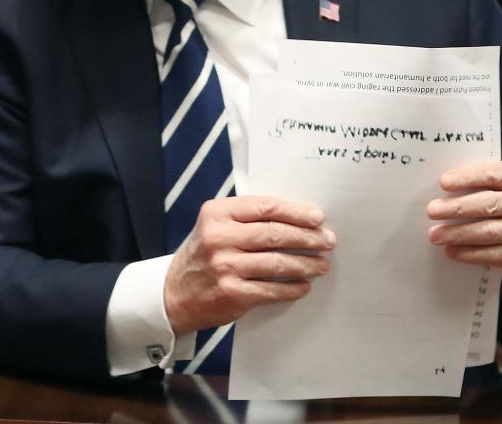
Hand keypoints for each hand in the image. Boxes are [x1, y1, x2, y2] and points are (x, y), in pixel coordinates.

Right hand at [164, 196, 335, 334]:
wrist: (174, 294)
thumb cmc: (205, 254)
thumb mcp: (216, 226)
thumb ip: (248, 218)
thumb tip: (298, 219)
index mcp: (217, 213)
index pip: (265, 207)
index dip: (296, 212)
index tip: (317, 217)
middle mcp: (219, 237)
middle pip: (275, 234)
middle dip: (307, 238)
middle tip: (327, 240)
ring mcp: (224, 266)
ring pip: (277, 263)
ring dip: (305, 264)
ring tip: (322, 264)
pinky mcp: (231, 293)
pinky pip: (271, 289)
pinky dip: (292, 288)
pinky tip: (303, 285)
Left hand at [426, 161, 501, 279]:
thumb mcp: (498, 185)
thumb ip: (477, 181)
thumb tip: (442, 187)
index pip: (495, 174)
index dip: (468, 178)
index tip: (443, 182)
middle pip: (490, 204)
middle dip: (458, 208)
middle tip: (432, 210)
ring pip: (490, 231)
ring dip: (458, 233)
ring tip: (435, 234)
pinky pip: (494, 254)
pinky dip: (469, 253)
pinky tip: (451, 250)